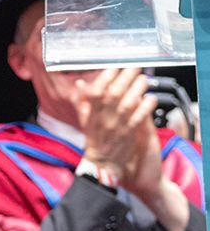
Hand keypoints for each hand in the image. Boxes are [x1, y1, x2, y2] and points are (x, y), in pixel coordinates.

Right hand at [74, 67, 157, 187]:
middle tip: (134, 67)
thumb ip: (82, 101)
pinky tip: (151, 98)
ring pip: (128, 103)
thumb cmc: (94, 140)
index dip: (105, 78)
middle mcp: (103, 118)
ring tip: (144, 79)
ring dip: (137, 89)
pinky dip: (146, 106)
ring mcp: (117, 126)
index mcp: (91, 114)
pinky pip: (139, 117)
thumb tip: (79, 83)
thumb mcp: (84, 119)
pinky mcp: (129, 134)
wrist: (102, 164)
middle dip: (125, 77)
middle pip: (114, 94)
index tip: (114, 66)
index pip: (96, 92)